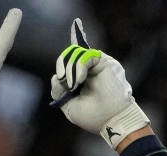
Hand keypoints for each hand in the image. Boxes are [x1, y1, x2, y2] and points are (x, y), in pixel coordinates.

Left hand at [51, 18, 148, 147]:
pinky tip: (79, 80)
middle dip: (63, 70)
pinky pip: (85, 56)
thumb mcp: (68, 105)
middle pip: (69, 56)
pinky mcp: (104, 62)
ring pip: (75, 55)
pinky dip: (78, 67)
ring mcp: (98, 65)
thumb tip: (55, 76)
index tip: (77, 24)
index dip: (75, 38)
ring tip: (73, 85)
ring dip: (70, 71)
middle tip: (67, 86)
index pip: (74, 57)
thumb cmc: (94, 117)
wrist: (111, 121)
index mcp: (83, 77)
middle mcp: (91, 68)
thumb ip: (59, 91)